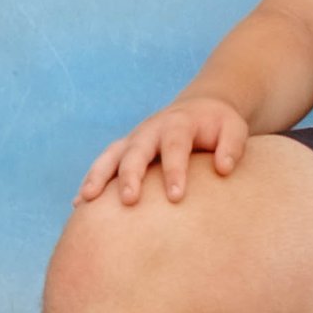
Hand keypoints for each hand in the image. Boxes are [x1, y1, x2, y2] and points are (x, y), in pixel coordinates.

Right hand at [79, 96, 250, 206]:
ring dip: (98, 177)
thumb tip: (223, 169)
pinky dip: (91, 181)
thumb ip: (232, 146)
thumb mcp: (234, 128)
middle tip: (129, 201)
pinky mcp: (124, 150)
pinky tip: (78, 205)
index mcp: (179, 123)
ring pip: (111, 156)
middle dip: (131, 175)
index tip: (176, 196)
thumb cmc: (218, 125)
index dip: (174, 170)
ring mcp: (134, 140)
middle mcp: (150, 130)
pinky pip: (103, 165)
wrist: (199, 108)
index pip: (175, 146)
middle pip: (136, 150)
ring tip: (85, 201)